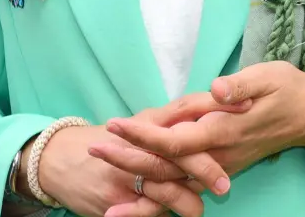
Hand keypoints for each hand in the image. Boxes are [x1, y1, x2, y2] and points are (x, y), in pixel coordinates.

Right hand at [35, 124, 228, 216]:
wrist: (58, 158)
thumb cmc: (112, 137)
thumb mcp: (147, 121)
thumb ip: (181, 115)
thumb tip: (220, 99)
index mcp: (150, 121)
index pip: (186, 111)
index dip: (215, 112)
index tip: (246, 110)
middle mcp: (138, 145)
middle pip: (174, 152)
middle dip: (202, 168)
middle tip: (225, 184)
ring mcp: (124, 174)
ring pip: (160, 187)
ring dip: (183, 201)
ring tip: (199, 209)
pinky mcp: (114, 199)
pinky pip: (143, 210)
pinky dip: (159, 214)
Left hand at [93, 61, 304, 185]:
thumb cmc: (288, 90)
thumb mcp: (269, 77)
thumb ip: (240, 85)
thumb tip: (217, 90)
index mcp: (223, 130)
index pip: (176, 136)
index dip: (144, 133)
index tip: (115, 126)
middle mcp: (217, 155)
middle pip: (166, 164)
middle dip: (128, 159)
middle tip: (93, 150)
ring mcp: (217, 166)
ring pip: (172, 184)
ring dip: (139, 190)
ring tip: (103, 201)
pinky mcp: (217, 169)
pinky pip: (183, 188)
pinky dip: (158, 201)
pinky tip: (137, 208)